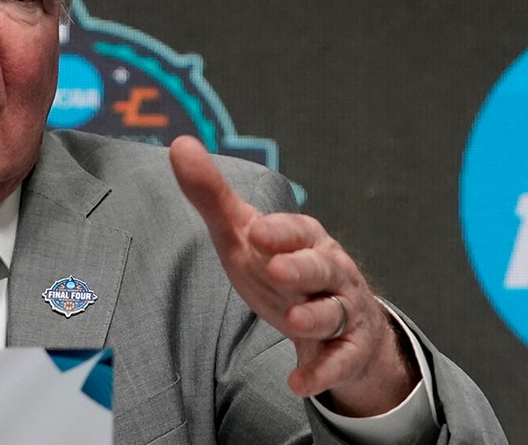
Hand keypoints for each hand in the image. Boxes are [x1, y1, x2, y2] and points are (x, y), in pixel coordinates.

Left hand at [168, 136, 417, 416]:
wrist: (336, 320)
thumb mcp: (245, 235)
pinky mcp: (348, 348)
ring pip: (333, 313)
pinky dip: (321, 372)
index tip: (258, 231)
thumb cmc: (281, 265)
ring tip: (292, 323)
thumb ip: (212, 195)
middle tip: (279, 270)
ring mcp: (341, 309)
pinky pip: (339, 360)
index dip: (280, 231)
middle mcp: (330, 270)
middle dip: (303, 269)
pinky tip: (297, 383)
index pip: (296, 230)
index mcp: (305, 238)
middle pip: (321, 268)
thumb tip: (179, 145)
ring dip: (314, 318)